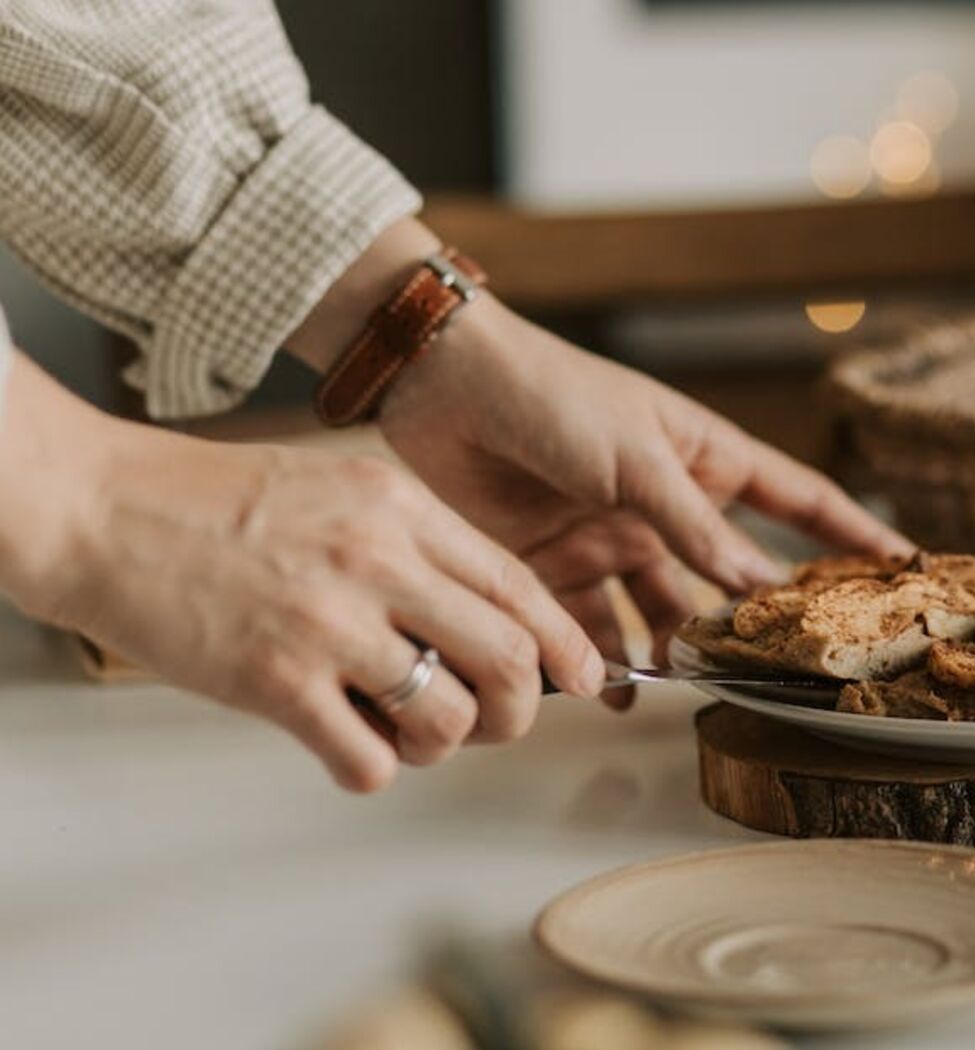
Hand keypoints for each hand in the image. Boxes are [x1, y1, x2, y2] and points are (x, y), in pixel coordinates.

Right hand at [0, 362, 603, 791]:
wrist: (101, 510)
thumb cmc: (213, 503)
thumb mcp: (342, 488)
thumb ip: (415, 544)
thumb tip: (486, 616)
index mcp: (401, 508)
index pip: (521, 587)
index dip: (564, 645)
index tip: (583, 678)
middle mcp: (378, 561)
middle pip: (508, 658)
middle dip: (519, 709)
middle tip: (496, 721)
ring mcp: (328, 623)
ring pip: (449, 718)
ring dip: (443, 744)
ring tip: (406, 731)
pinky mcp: (275, 681)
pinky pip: (370, 759)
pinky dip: (374, 769)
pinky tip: (347, 747)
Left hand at [373, 297, 912, 661]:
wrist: (442, 386)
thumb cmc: (552, 394)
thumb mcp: (637, 457)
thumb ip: (694, 525)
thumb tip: (757, 583)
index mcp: (704, 460)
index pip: (796, 502)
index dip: (851, 533)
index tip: (904, 566)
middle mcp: (667, 505)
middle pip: (730, 575)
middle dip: (754, 621)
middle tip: (782, 668)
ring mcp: (612, 538)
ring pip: (662, 612)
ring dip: (672, 649)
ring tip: (682, 684)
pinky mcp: (553, 565)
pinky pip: (590, 626)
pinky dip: (598, 660)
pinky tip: (608, 689)